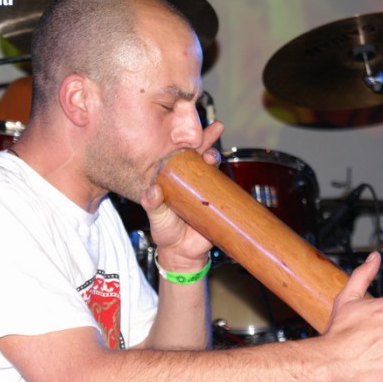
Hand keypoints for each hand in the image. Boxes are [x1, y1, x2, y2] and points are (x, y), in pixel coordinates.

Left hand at [139, 121, 224, 269]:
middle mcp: (190, 178)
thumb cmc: (165, 231)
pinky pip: (225, 187)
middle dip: (207, 139)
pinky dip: (229, 179)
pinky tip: (230, 174)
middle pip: (199, 153)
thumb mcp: (156, 217)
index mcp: (173, 177)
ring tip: (213, 154)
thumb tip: (152, 192)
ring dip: (215, 157)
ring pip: (212, 167)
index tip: (189, 128)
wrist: (183, 252)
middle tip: (214, 130)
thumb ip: (153, 205)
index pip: (179, 154)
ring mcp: (206, 188)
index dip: (185, 139)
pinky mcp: (219, 200)